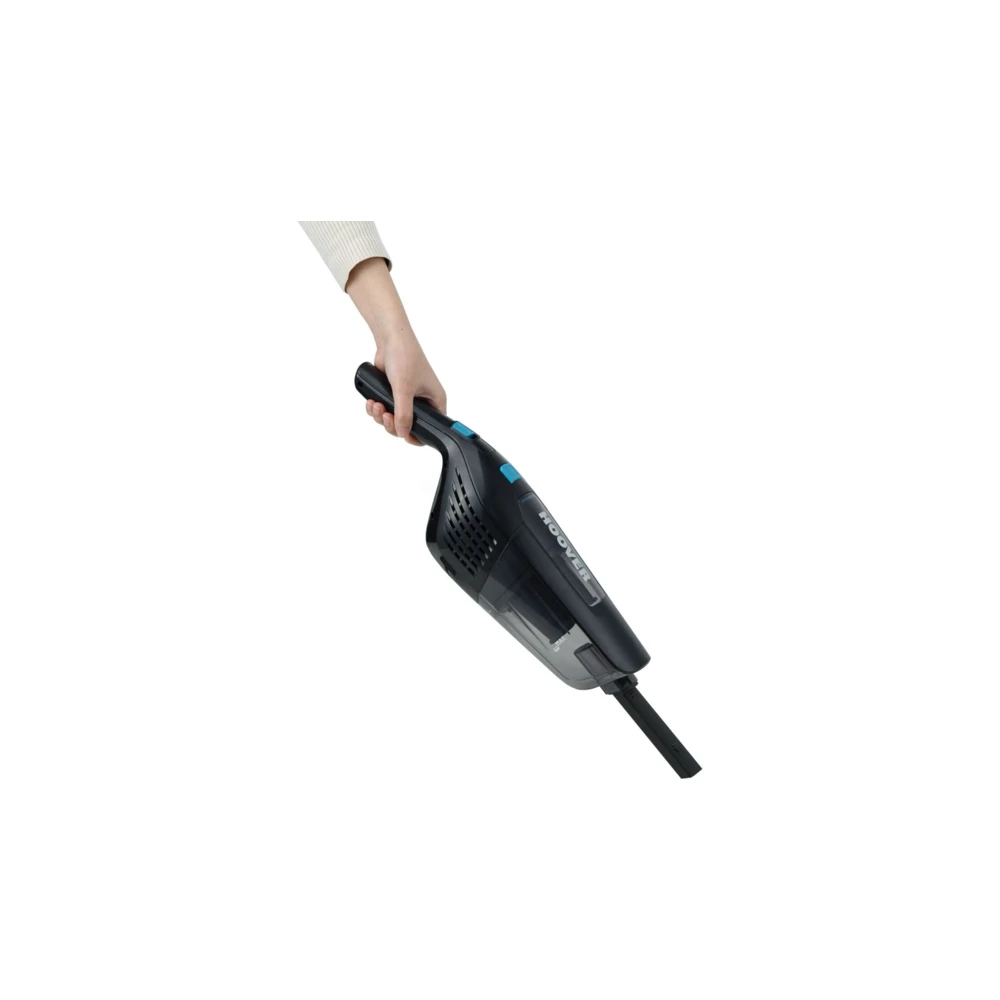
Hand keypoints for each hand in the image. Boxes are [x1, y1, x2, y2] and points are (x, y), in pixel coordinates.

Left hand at [346, 257, 445, 444]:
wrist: (390, 339)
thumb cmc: (405, 356)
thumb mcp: (404, 389)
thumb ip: (404, 414)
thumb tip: (402, 433)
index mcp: (435, 401)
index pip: (431, 428)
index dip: (417, 436)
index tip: (403, 434)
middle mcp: (424, 401)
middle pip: (408, 427)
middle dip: (392, 423)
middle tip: (385, 414)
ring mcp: (408, 398)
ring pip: (394, 420)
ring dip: (381, 416)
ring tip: (376, 405)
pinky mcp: (394, 394)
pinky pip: (385, 410)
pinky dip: (376, 409)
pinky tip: (372, 402)